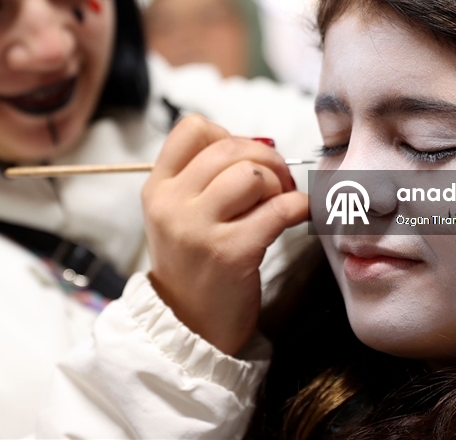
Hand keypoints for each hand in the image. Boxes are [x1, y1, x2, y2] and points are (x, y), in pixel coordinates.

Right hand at [142, 115, 308, 354]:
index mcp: (157, 188)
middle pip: (230, 147)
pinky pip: (278, 209)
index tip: (241, 159)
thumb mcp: (178, 215)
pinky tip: (297, 215)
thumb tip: (262, 145)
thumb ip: (206, 177)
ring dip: (278, 183)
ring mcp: (199, 229)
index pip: (193, 129)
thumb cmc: (195, 263)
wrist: (190, 326)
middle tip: (277, 181)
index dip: (226, 135)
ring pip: (253, 174)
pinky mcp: (232, 253)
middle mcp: (172, 204)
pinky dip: (298, 206)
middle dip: (266, 158)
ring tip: (279, 203)